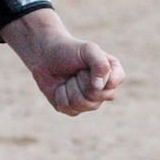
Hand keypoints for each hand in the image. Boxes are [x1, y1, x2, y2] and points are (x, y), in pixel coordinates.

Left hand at [0, 11, 124, 116]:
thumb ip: (100, 64)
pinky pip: (69, 109)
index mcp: (112, 73)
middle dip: (81, 81)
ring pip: (82, 104)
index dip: (98, 76)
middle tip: (76, 71)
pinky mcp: (74, 109)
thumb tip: (99, 87)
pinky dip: (61, 96)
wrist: (45, 55)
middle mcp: (103, 90)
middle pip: (96, 96)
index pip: (113, 83)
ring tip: (69, 78)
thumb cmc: (69, 50)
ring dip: (70, 88)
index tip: (87, 66)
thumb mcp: (88, 49)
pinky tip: (61, 87)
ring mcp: (90, 101)